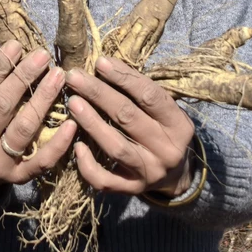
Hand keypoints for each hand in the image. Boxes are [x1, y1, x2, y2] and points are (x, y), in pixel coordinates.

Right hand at [0, 40, 76, 196]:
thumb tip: (13, 54)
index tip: (16, 45)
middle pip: (3, 106)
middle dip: (23, 77)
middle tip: (42, 55)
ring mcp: (0, 165)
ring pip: (24, 129)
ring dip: (43, 99)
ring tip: (57, 75)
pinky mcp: (19, 179)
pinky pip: (42, 161)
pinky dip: (59, 142)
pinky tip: (72, 123)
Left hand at [65, 57, 195, 197]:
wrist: (176, 175)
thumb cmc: (163, 129)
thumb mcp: (163, 109)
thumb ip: (139, 89)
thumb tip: (104, 63)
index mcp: (179, 126)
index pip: (150, 96)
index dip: (124, 77)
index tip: (100, 62)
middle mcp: (166, 151)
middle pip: (128, 118)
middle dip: (99, 94)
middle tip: (74, 76)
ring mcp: (149, 173)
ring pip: (116, 147)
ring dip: (92, 123)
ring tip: (72, 102)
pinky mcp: (131, 190)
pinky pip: (106, 180)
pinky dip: (89, 165)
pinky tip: (76, 146)